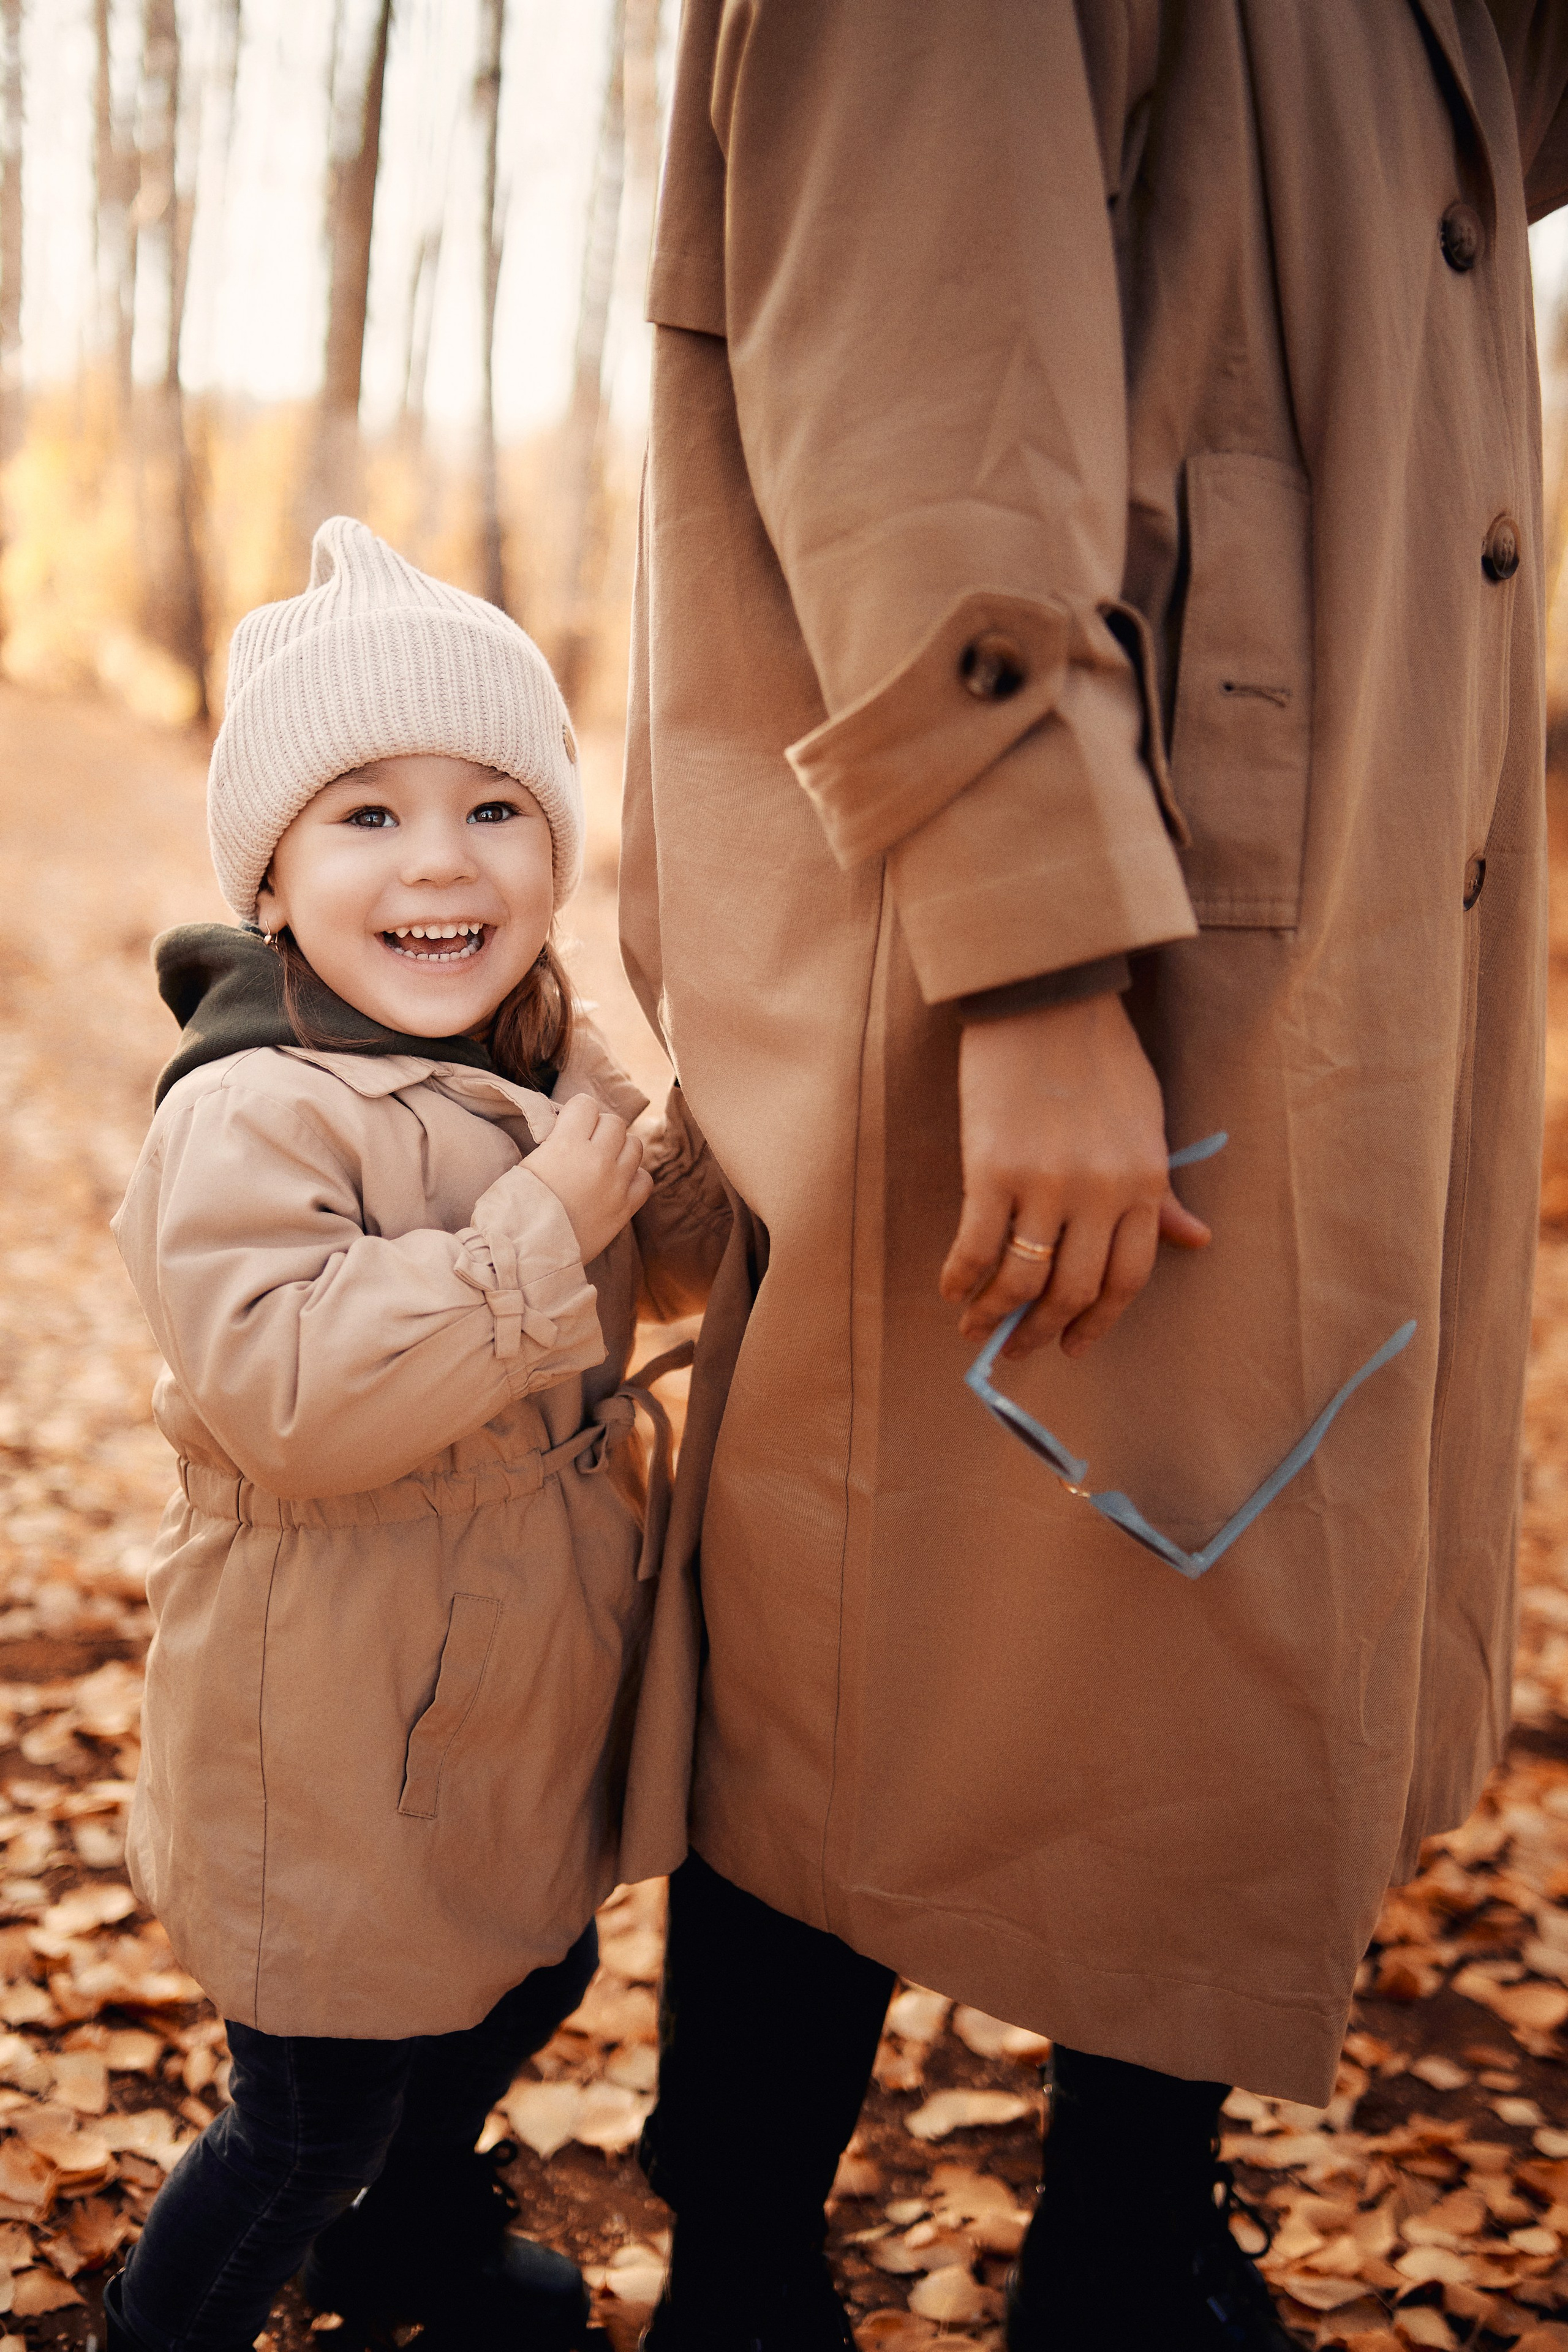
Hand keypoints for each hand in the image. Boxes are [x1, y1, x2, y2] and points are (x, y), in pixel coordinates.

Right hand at [526, 1093, 652, 1262]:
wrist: (526, 1257)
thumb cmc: (513, 1213)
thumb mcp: (524, 1167)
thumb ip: (552, 1144)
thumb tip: (565, 1131)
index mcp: (566, 1145)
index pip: (585, 1104)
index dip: (577, 1112)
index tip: (569, 1124)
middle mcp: (596, 1160)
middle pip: (614, 1122)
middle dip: (599, 1128)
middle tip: (585, 1144)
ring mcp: (615, 1185)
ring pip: (635, 1145)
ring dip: (620, 1148)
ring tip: (602, 1162)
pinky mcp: (625, 1209)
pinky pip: (645, 1179)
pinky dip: (635, 1177)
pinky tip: (617, 1183)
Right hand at [938, 992, 1210, 1360]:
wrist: (1046, 996)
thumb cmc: (1102, 1056)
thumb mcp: (1148, 1124)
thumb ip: (1164, 1191)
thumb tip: (1197, 1241)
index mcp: (1144, 1182)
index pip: (1128, 1280)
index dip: (1098, 1324)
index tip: (1073, 1347)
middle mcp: (1101, 1192)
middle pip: (1073, 1292)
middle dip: (1041, 1332)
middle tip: (1018, 1349)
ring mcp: (1046, 1183)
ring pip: (1022, 1280)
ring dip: (994, 1315)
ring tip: (975, 1328)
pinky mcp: (991, 1168)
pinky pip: (975, 1245)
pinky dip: (960, 1277)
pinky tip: (951, 1288)